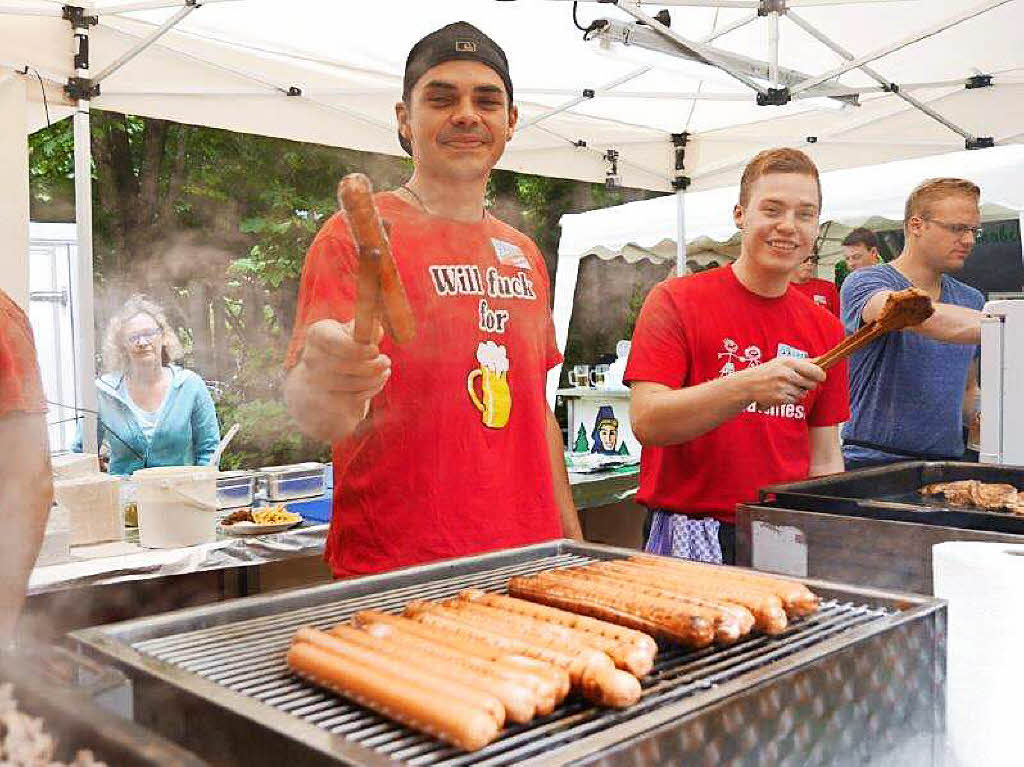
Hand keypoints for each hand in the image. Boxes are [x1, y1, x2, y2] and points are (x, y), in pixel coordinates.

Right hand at [286, 319, 390, 442]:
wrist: (320, 380)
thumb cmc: (343, 349)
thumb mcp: (351, 334)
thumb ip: (364, 330)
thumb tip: (376, 331)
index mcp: (317, 334)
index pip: (336, 343)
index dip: (359, 349)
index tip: (376, 350)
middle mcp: (311, 358)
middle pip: (347, 365)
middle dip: (373, 365)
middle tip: (386, 361)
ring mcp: (315, 382)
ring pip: (352, 383)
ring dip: (375, 378)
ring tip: (384, 372)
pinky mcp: (325, 402)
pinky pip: (353, 399)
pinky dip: (370, 391)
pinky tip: (376, 384)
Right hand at [734, 357, 824, 409]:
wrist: (748, 384)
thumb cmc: (767, 372)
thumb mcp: (782, 362)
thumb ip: (801, 362)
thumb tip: (820, 361)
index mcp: (789, 363)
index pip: (814, 370)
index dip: (821, 375)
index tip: (821, 377)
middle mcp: (786, 374)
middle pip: (811, 384)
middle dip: (808, 385)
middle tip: (799, 382)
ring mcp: (783, 387)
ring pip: (803, 394)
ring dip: (798, 393)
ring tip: (785, 388)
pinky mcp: (780, 398)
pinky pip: (794, 401)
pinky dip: (790, 399)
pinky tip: (780, 393)